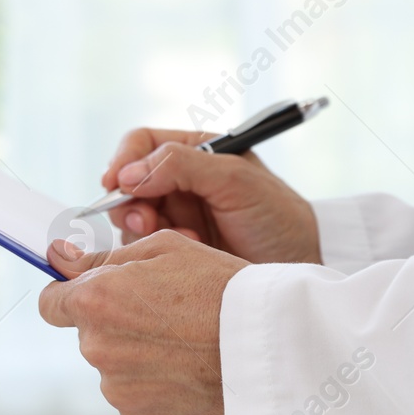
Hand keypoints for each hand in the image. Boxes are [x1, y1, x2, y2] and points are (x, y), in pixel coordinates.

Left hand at [39, 231, 245, 414]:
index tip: (95, 295)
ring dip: (137, 359)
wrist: (272, 351)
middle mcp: (97, 348)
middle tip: (167, 318)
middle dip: (115, 325)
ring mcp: (118, 391)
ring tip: (187, 348)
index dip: (72, 296)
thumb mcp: (166, 250)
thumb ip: (103, 258)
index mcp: (95, 301)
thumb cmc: (223, 290)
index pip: (51, 303)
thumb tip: (58, 257)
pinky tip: (190, 376)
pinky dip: (156, 390)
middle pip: (89, 335)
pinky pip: (136, 401)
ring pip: (114, 370)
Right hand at [102, 127, 322, 263]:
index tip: (116, 182)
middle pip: (128, 182)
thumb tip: (127, 174)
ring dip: (145, 228)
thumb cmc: (278, 218)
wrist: (298, 271)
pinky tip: (189, 251)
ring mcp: (175, 215)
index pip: (142, 143)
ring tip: (181, 239)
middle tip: (144, 222)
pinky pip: (144, 246)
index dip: (124, 159)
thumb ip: (181, 166)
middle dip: (130, 201)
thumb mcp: (235, 180)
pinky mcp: (174, 249)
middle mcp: (179, 181)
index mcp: (195, 151)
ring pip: (131, 216)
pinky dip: (157, 249)